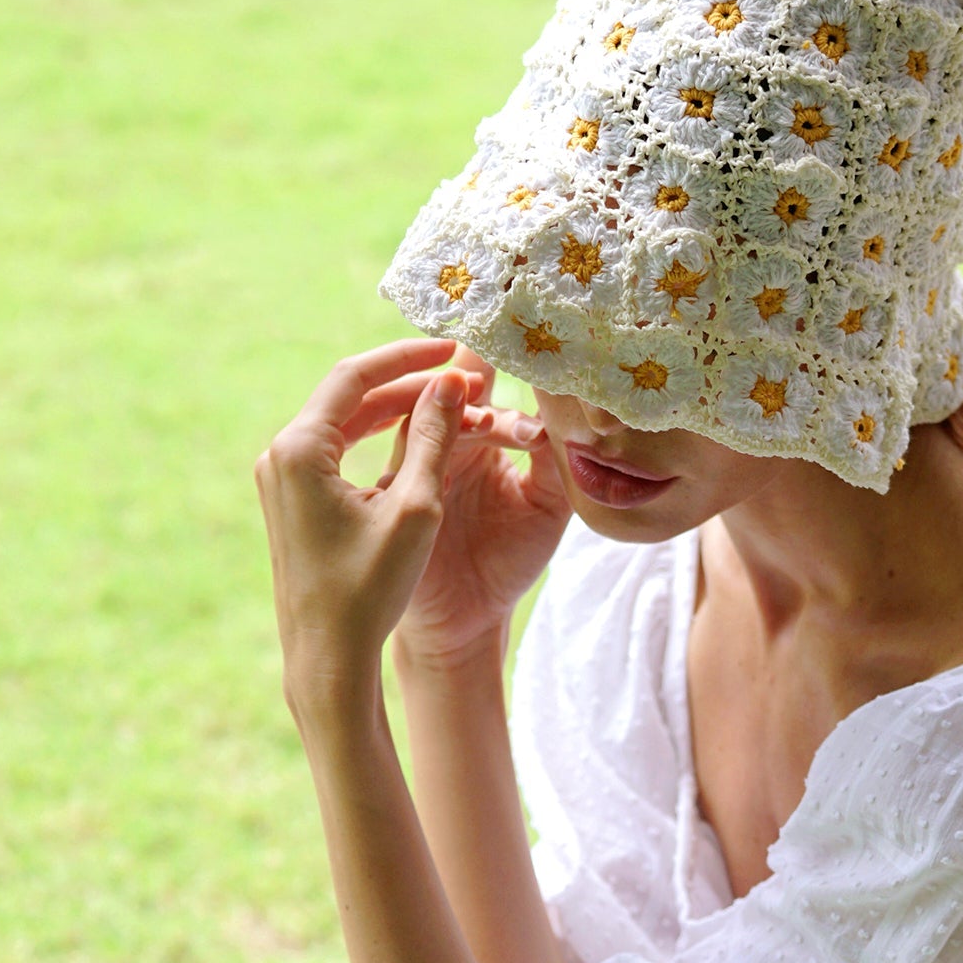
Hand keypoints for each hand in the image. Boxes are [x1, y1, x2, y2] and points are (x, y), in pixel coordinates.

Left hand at [253, 341, 555, 727]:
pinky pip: (333, 450)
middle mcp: (278, 456)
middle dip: (404, 383)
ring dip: (391, 410)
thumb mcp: (414, 509)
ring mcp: (278, 478)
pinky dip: (372, 438)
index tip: (452, 349)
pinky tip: (411, 438)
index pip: (355, 376)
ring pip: (341, 421)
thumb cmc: (370, 591)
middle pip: (346, 395)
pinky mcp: (288, 500)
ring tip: (444, 403)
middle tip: (458, 376)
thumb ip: (431, 438)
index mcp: (299, 450)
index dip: (407, 357)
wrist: (327, 657)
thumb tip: (450, 381)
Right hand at [384, 352, 571, 672]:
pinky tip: (456, 441)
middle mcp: (444, 442)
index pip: (484, 383)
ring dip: (454, 408)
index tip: (525, 342)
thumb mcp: (546, 507)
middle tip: (502, 374)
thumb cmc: (506, 563)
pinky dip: (429, 442)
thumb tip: (563, 413)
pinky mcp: (399, 493)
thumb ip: (555, 460)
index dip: (498, 358)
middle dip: (473, 374)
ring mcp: (416, 464)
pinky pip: (406, 454)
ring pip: (426, 414)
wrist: (469, 621)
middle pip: (450, 387)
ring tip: (488, 419)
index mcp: (478, 436)